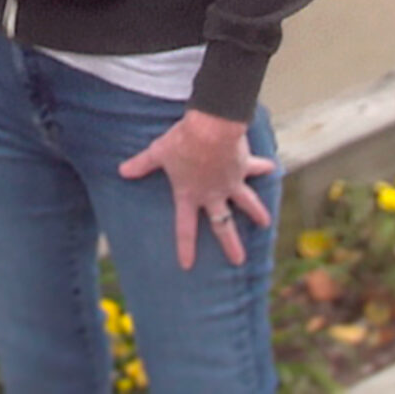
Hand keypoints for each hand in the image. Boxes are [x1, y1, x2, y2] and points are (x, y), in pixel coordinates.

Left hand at [118, 110, 275, 269]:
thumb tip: (122, 171)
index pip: (184, 227)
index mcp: (190, 195)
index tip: (187, 265)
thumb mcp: (158, 153)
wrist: (211, 130)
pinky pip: (255, 168)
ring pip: (247, 204)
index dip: (185, 246)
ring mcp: (230, 183)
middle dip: (230, 244)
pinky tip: (272, 168)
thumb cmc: (182, 142)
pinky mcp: (243, 168)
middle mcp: (212, 194)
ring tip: (265, 222)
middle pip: (222, 226)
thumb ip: (142, 164)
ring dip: (257, 212)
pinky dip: (263, 167)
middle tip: (238, 260)